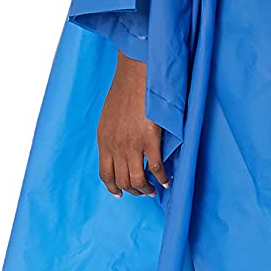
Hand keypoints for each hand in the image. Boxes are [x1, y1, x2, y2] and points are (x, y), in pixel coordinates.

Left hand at [97, 52, 168, 197]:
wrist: (135, 76)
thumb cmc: (123, 92)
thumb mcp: (107, 119)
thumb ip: (111, 137)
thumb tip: (118, 151)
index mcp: (104, 141)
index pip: (105, 174)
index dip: (113, 188)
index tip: (120, 194)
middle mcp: (116, 147)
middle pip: (122, 181)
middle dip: (133, 191)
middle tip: (143, 192)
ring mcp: (132, 145)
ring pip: (137, 179)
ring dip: (146, 189)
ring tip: (154, 190)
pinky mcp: (149, 140)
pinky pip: (155, 167)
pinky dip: (162, 178)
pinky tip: (167, 180)